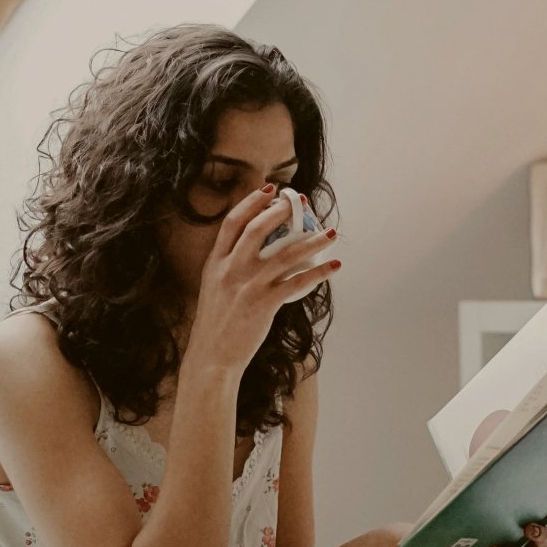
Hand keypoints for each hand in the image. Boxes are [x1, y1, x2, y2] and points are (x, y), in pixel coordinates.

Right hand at [186, 184, 339, 372]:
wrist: (212, 356)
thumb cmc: (216, 323)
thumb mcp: (214, 287)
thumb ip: (230, 266)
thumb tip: (256, 251)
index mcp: (215, 262)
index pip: (233, 222)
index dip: (252, 202)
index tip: (270, 190)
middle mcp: (231, 269)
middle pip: (258, 229)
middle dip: (282, 212)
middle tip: (303, 203)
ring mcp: (248, 285)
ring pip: (285, 254)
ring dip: (312, 241)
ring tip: (331, 233)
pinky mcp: (264, 303)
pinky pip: (298, 282)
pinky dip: (319, 273)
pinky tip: (334, 267)